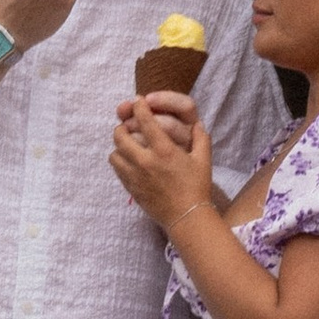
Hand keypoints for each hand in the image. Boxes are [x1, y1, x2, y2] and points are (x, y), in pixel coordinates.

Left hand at [109, 89, 216, 235]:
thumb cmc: (197, 187)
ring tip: (127, 144)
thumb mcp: (204, 160)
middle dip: (122, 126)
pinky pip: (117, 169)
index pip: (144, 120)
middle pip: (120, 135)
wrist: (186, 217)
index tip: (138, 102)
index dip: (138, 107)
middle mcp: (145, 161)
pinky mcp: (130, 188)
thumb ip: (200, 137)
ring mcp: (135, 176)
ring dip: (119, 145)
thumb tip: (197, 123)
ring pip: (114, 153)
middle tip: (128, 125)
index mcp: (164, 150)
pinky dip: (120, 161)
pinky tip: (129, 161)